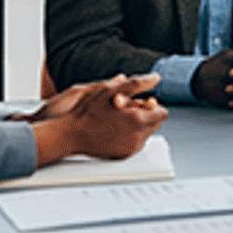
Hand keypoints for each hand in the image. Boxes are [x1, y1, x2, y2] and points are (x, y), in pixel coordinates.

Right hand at [31, 74, 166, 164]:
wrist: (70, 135)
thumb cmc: (87, 112)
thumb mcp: (111, 90)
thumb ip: (137, 83)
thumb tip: (155, 77)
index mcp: (138, 120)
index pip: (162, 113)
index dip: (151, 105)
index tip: (139, 102)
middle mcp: (137, 136)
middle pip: (155, 124)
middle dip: (146, 115)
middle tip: (127, 109)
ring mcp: (130, 147)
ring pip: (146, 133)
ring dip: (138, 125)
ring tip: (119, 118)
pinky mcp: (123, 155)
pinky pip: (136, 143)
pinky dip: (130, 135)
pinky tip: (115, 129)